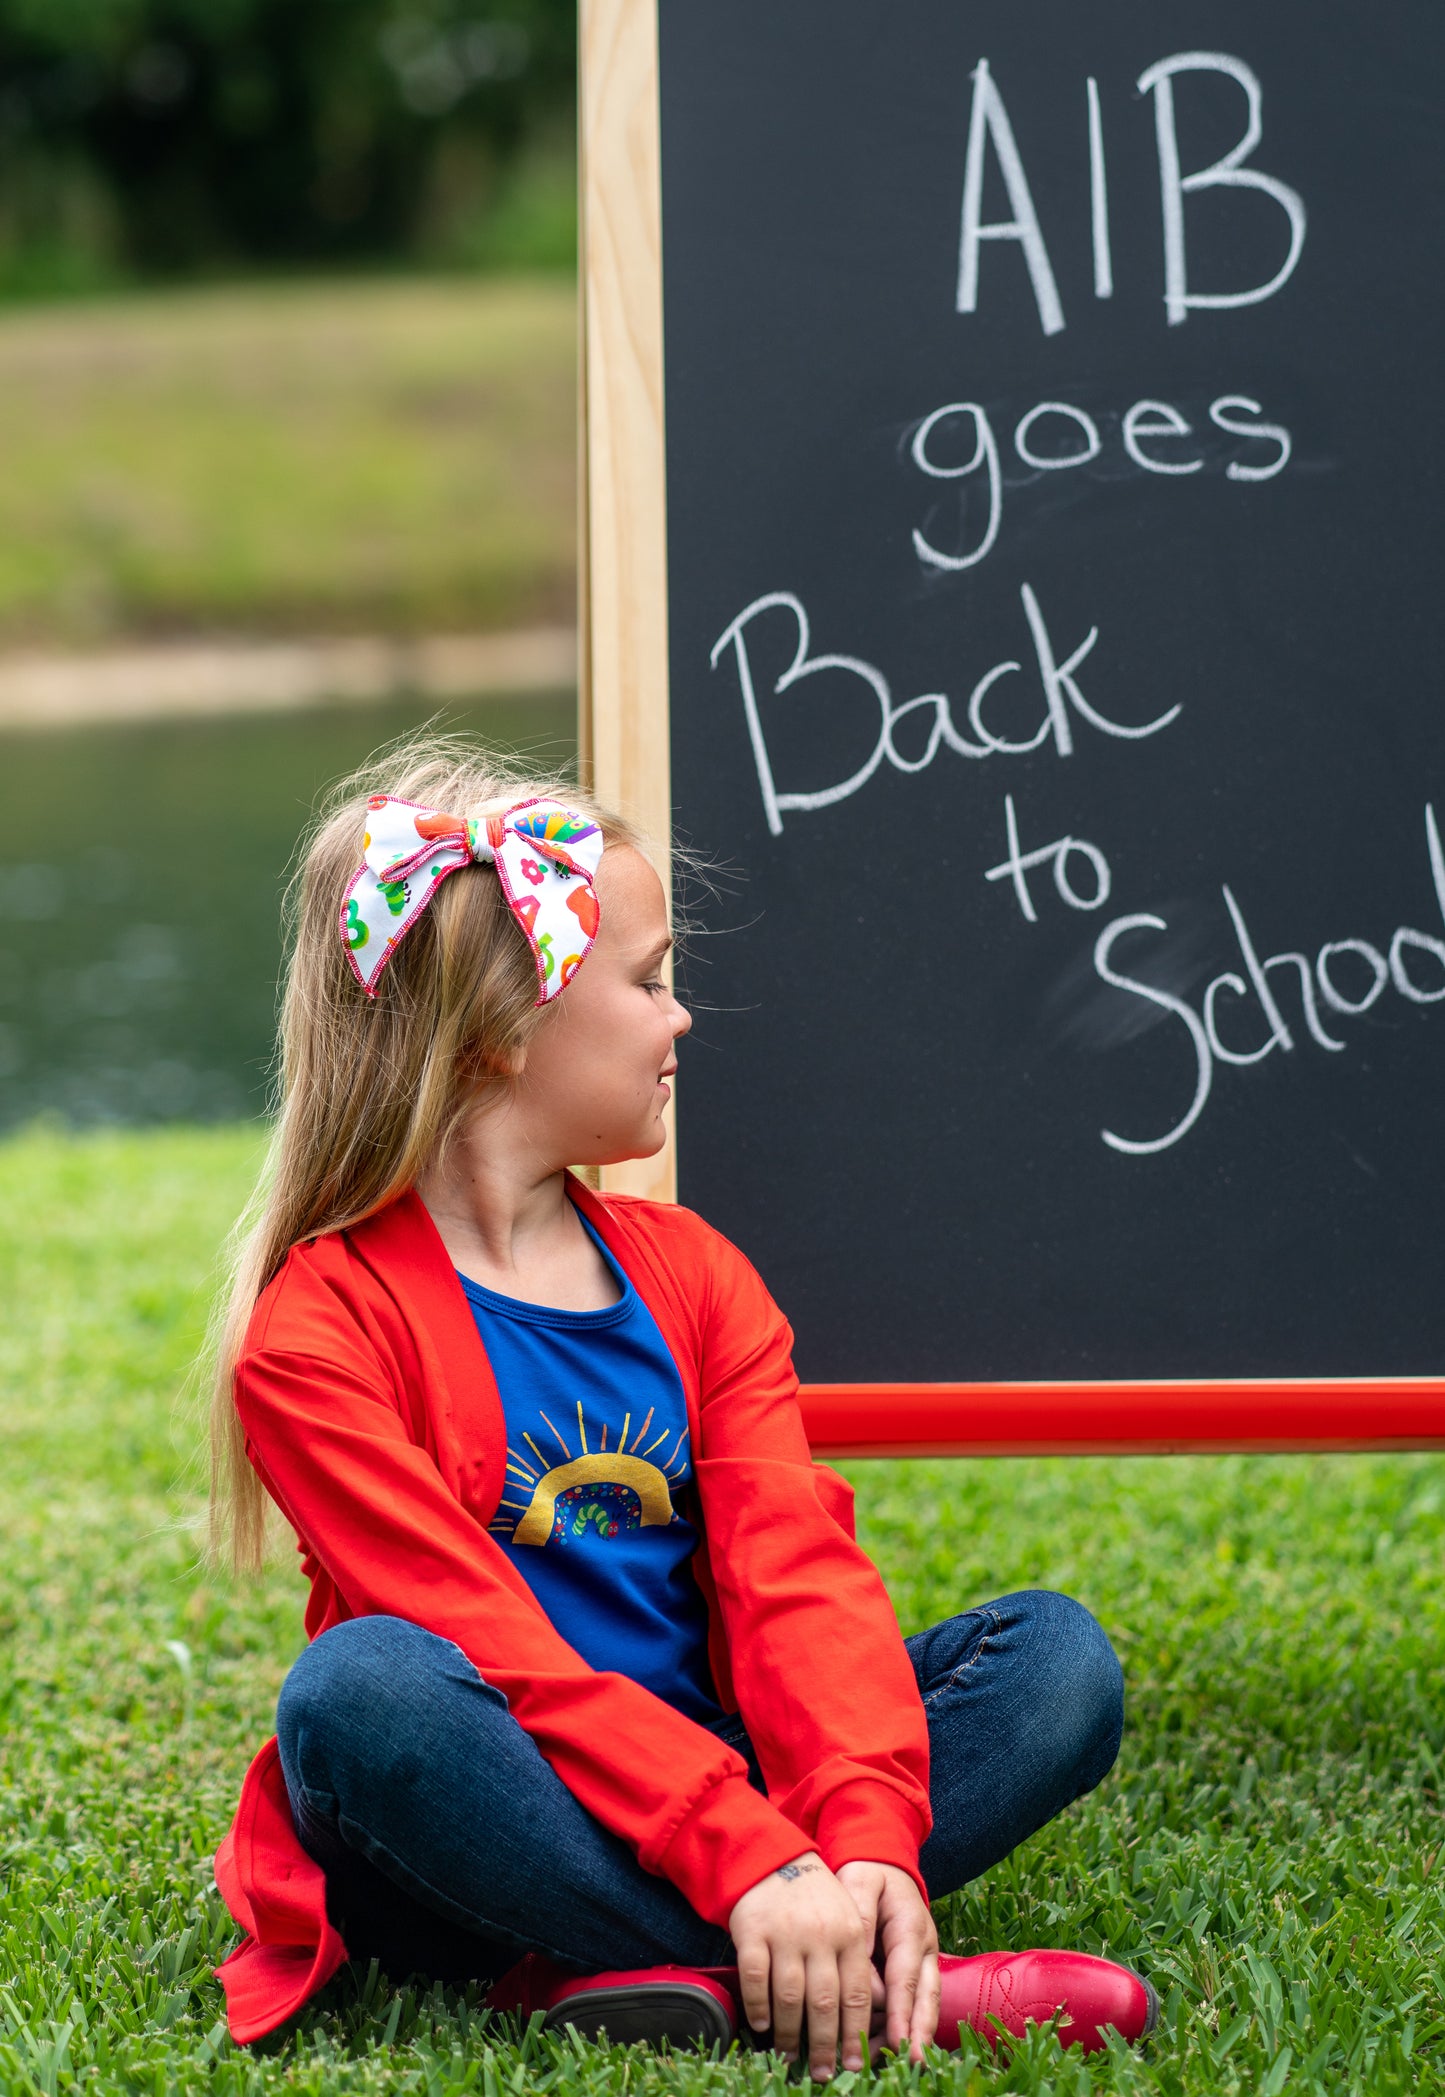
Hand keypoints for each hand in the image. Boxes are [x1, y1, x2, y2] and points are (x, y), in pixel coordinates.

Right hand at [728, 1852, 874, 2077]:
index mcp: (850, 1933)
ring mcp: (784, 1933)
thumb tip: (857, 2022)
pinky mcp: (752, 1930)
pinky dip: (758, 2006)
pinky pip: (755, 1978)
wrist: (773, 1858)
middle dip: (824, 2045)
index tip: (854, 2064)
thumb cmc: (815, 1899)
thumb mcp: (847, 1918)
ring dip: (788, 2033)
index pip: (856, 1993)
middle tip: (822, 2073)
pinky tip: (761, 2024)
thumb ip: (853, 1963)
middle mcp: (819, 1934)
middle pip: (823, 2002)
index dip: (854, 2034)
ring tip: (789, 2055)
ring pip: (788, 1996)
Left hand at [834, 1860, 939, 2062]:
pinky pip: (908, 2001)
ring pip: (919, 2004)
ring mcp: (921, 1961)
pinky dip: (899, 2024)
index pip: (906, 1976)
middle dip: (919, 2031)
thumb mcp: (861, 1881)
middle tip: (913, 2061)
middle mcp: (923, 1949)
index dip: (904, 2012)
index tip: (901, 2041)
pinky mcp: (912, 1970)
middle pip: (925, 1997)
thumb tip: (859, 1962)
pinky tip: (882, 2045)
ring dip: (908, 2034)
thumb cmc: (869, 1873)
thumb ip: (861, 1918)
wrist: (883, 1862)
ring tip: (892, 2062)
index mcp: (911, 1928)